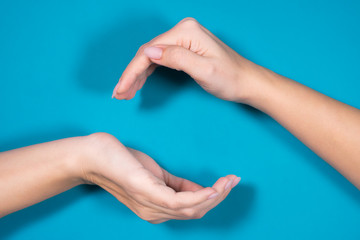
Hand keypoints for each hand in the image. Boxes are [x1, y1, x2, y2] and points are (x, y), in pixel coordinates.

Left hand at [80, 133, 239, 223]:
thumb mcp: (156, 175)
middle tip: (233, 181)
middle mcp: (154, 213)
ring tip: (228, 182)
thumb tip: (201, 188)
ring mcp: (150, 205)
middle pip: (196, 212)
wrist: (93, 156)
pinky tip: (213, 187)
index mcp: (156, 209)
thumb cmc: (122, 163)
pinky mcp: (147, 192)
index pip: (191, 209)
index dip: (213, 198)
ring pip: (191, 209)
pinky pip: (179, 201)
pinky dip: (200, 196)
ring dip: (214, 196)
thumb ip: (178, 184)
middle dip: (218, 198)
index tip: (228, 183)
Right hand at [112, 17, 266, 101]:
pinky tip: (140, 83)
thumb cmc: (230, 78)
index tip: (121, 89)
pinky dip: (149, 72)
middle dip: (132, 74)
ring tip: (126, 93)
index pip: (149, 51)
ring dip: (138, 75)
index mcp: (186, 32)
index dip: (132, 71)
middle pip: (147, 53)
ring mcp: (184, 39)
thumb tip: (149, 53)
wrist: (246, 81)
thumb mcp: (204, 70)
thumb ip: (176, 58)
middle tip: (120, 94)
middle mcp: (183, 31)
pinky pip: (161, 59)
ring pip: (152, 57)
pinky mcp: (186, 49)